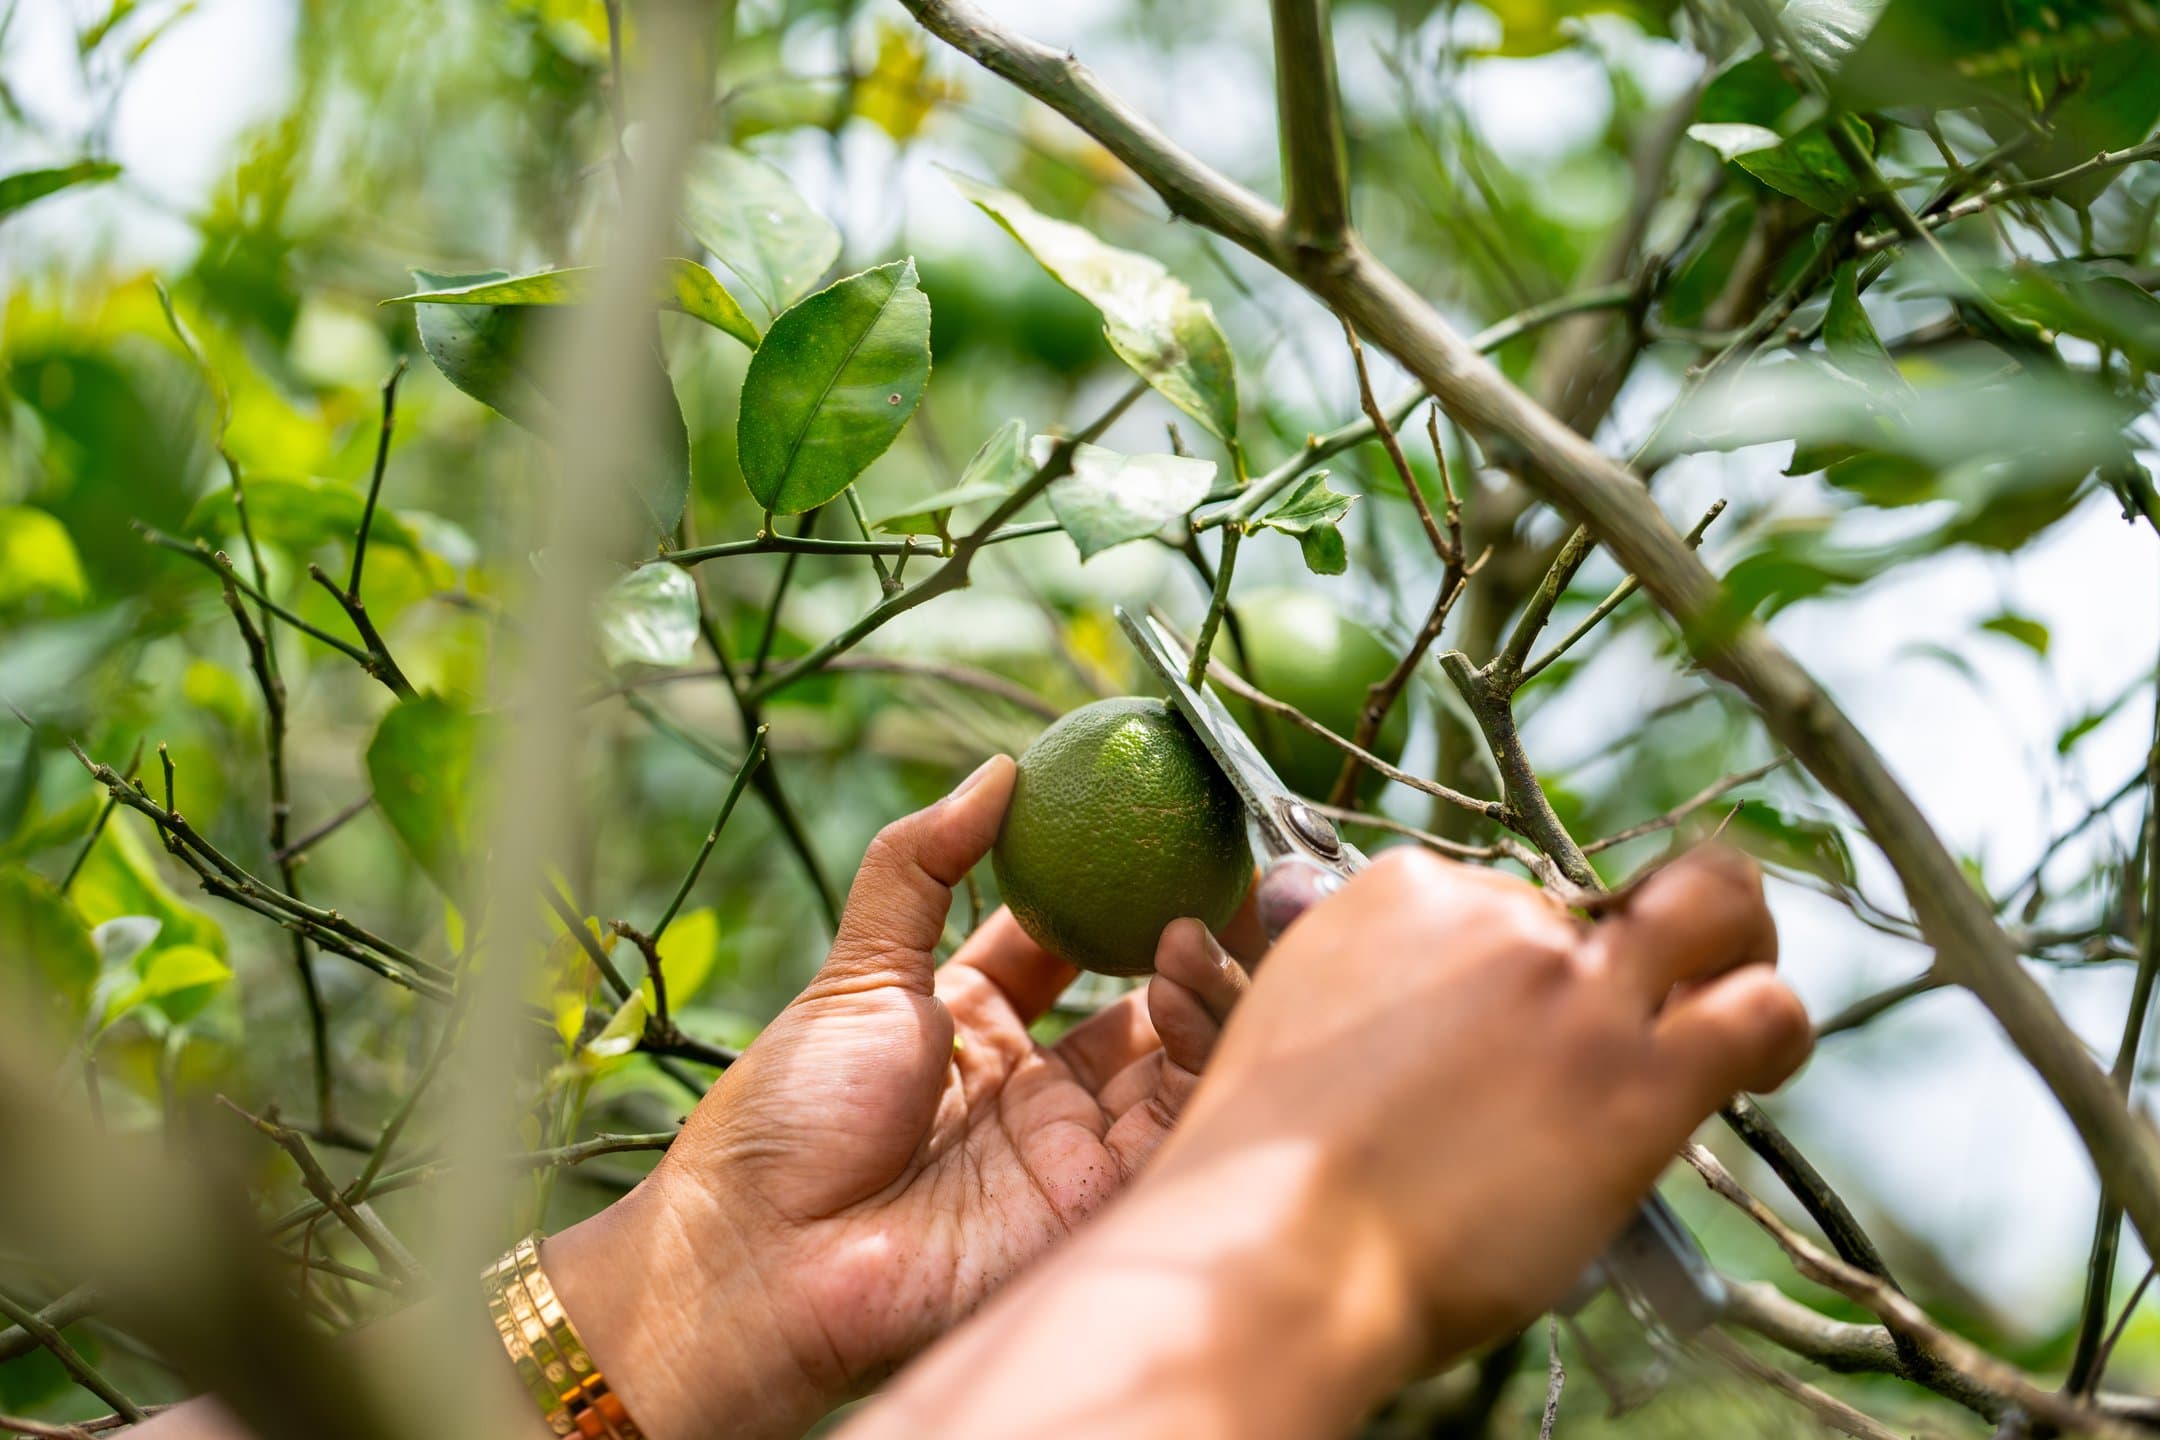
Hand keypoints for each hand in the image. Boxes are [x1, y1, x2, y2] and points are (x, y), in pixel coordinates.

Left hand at [544, 755, 1248, 1439]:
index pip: (1071, 943)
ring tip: (1193, 922)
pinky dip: (1202, 1046)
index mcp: (975, 1026)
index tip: (1160, 826)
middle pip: (1144, 999)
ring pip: (1180, 1055)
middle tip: (1225, 869)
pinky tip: (1181, 983)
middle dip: (1192, 935)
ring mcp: (1074, 1144)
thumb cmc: (790, 1116)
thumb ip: (922, 864)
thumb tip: (1000, 768)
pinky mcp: (1101, 1200)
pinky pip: (1180, 1116)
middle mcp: (1037, 1085)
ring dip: (1204, 982)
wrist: (765, 1259)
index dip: (1118, 889)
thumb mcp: (859, 968)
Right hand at [1164, 844, 1809, 1358]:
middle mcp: (1492, 913)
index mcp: (1396, 894)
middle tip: (1644, 993)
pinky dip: (1774, 1026)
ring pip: (1707, 911)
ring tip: (1727, 1004)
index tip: (1506, 1032)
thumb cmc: (1262, 1178)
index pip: (1496, 897)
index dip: (1516, 968)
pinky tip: (1761, 1064)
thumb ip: (1366, 1005)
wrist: (1278, 1245)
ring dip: (1727, 945)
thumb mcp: (1292, 1033)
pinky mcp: (1636, 1071)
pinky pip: (1758, 1008)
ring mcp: (1567, 985)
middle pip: (1597, 902)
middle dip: (1628, 933)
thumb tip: (1421, 1039)